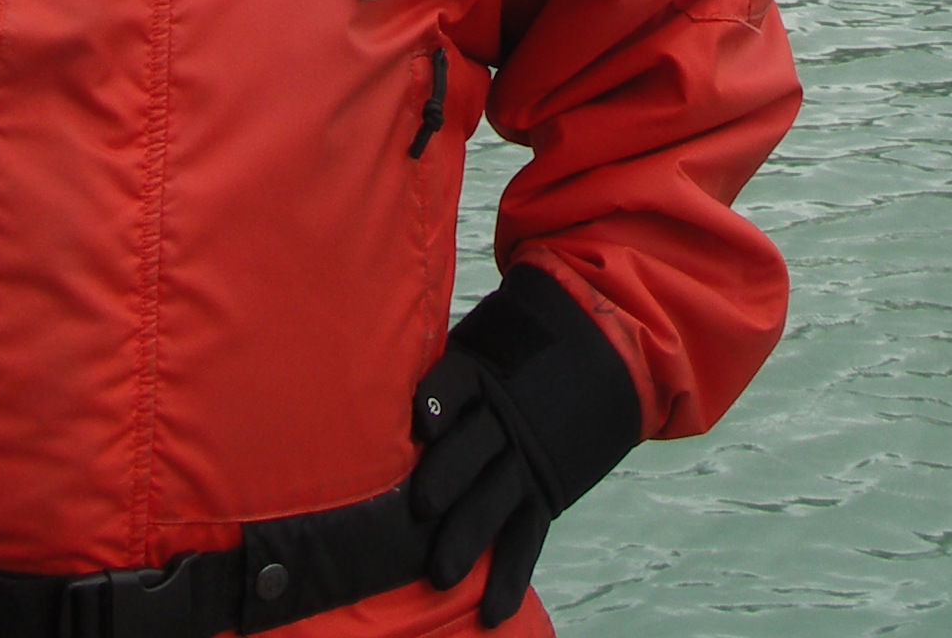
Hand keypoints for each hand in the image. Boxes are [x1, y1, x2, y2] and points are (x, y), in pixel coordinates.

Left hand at [406, 268, 640, 628]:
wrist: (594, 351)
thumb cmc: (506, 351)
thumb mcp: (475, 342)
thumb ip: (432, 368)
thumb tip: (358, 365)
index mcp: (480, 373)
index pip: (456, 384)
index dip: (438, 401)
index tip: (420, 421)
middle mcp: (503, 418)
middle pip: (473, 449)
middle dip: (446, 478)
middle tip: (419, 508)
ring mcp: (526, 459)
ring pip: (496, 500)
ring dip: (470, 537)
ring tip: (441, 575)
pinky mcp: (544, 490)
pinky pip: (527, 536)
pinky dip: (511, 575)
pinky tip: (493, 610)